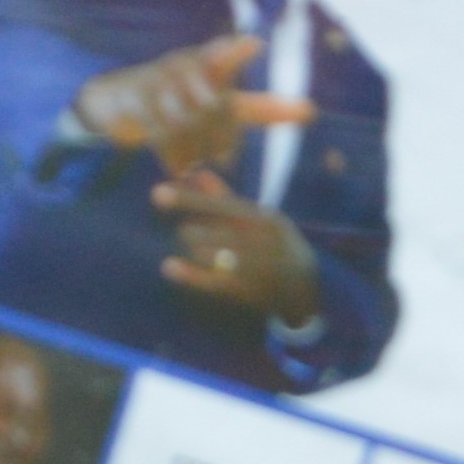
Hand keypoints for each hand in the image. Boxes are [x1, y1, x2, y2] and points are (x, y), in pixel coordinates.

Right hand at [70, 35, 312, 175]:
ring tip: (196, 166)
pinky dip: (173, 157)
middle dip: (221, 139)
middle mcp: (183, 66)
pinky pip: (159, 134)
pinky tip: (177, 169)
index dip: (237, 51)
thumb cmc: (181, 98)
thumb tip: (310, 110)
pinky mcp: (136, 102)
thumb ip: (260, 107)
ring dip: (195, 152)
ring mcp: (156, 81)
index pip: (224, 55)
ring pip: (186, 123)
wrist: (119, 99)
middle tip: (223, 160)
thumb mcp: (219, 100)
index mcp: (208, 63)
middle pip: (212, 106)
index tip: (255, 45)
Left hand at [153, 173, 320, 327]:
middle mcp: (258, 241)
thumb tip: (197, 172)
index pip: (217, 204)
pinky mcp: (246, 290)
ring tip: (196, 248)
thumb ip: (226, 197)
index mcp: (262, 218)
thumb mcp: (261, 217)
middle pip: (208, 231)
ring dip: (195, 249)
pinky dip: (189, 274)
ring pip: (207, 254)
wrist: (307, 287)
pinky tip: (169, 267)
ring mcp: (252, 268)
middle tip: (188, 233)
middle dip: (191, 231)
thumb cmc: (278, 244)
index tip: (157, 193)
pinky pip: (211, 281)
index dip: (187, 199)